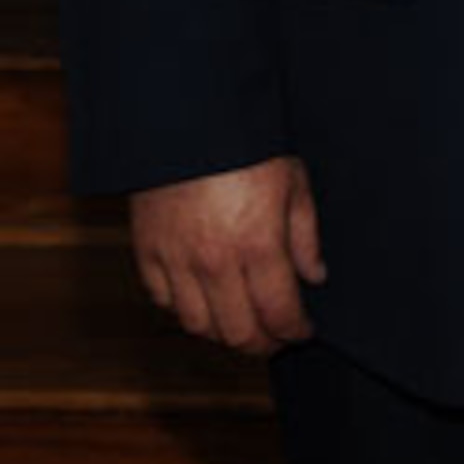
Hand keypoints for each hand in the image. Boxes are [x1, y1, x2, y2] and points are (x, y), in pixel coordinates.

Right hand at [129, 155, 325, 353]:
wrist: (192, 120)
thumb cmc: (251, 147)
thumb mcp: (294, 183)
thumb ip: (306, 236)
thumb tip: (315, 276)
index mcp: (259, 245)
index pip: (279, 313)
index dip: (294, 331)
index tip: (303, 331)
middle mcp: (216, 262)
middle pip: (238, 332)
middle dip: (262, 343)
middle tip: (276, 338)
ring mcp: (178, 260)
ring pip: (198, 325)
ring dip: (223, 334)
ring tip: (242, 325)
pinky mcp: (148, 252)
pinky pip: (164, 301)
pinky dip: (184, 310)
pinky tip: (203, 301)